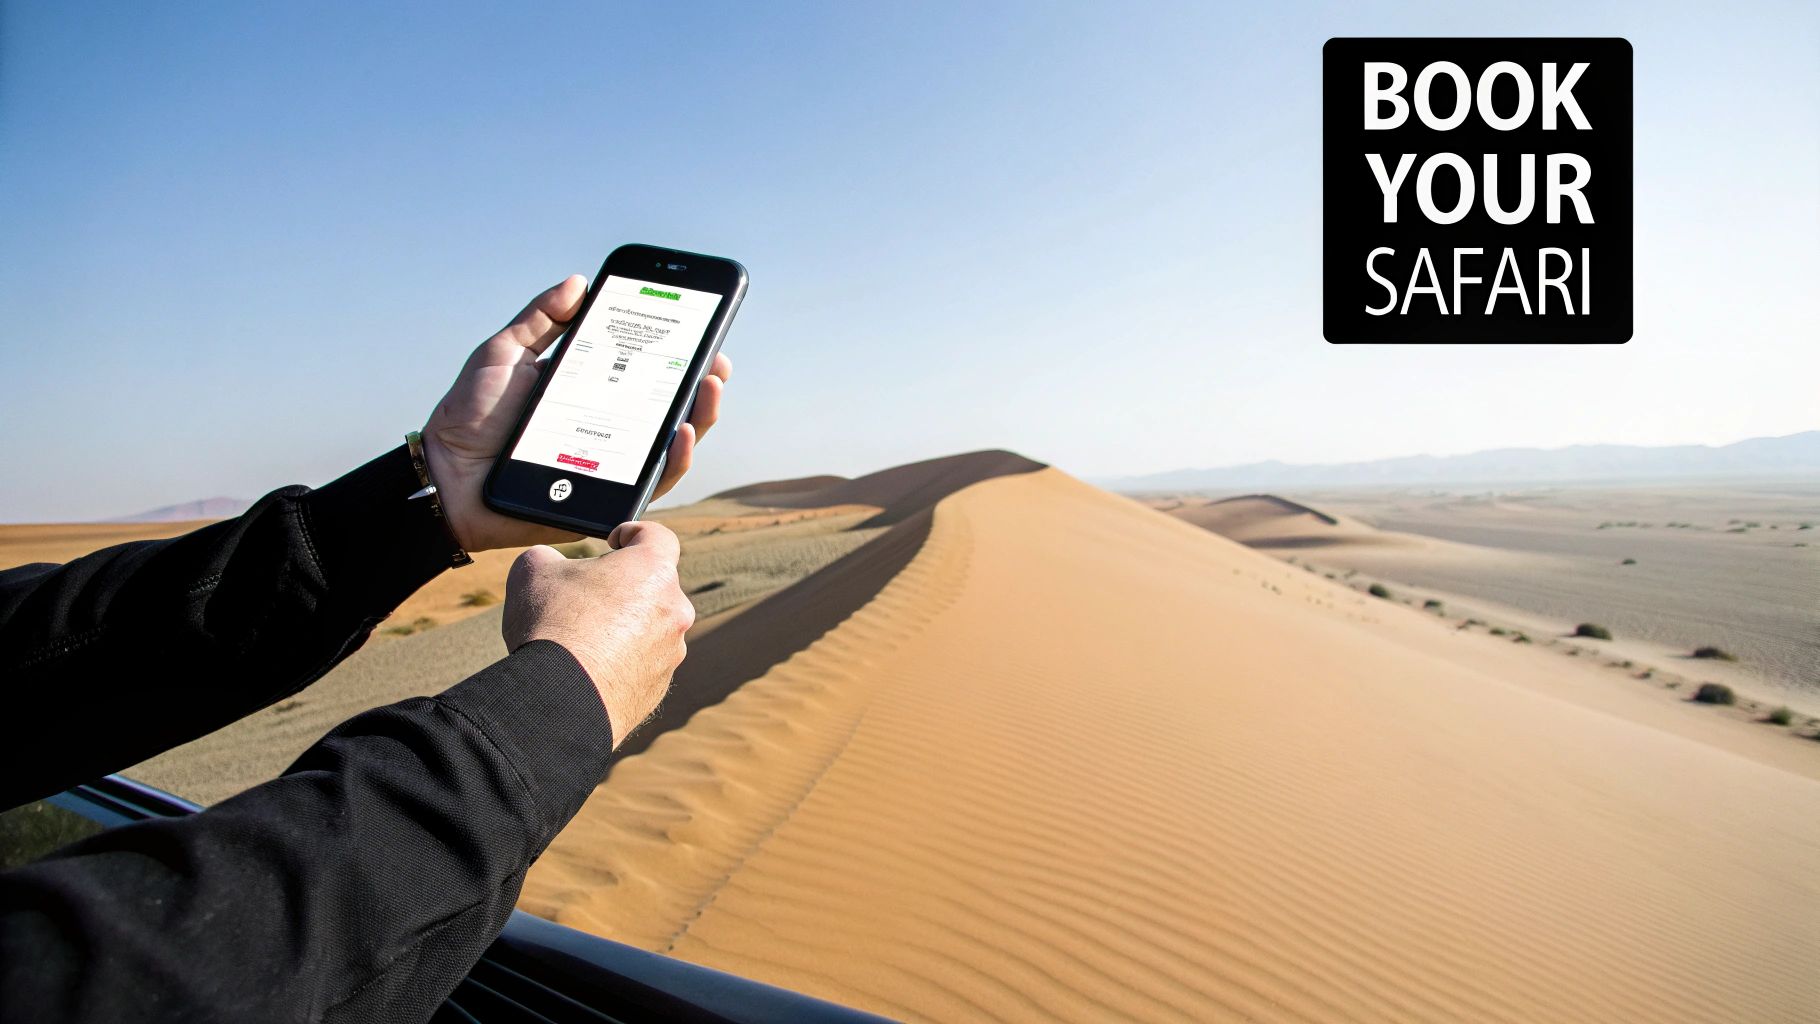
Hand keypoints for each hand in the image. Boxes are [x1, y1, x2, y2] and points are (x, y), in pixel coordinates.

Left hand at [422, 275, 732, 551]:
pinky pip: (652, 484)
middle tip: (717, 361)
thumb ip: (541, 319)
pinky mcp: (606, 499)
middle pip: (671, 409)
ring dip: (701, 417)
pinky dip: (674, 460)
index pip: (646, 372)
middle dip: (703, 384)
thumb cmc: (470, 416)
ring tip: (709, 390)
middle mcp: (608, 429)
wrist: (443, 475)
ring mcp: (611, 464)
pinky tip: (682, 434)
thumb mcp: (505, 353)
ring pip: (673, 447)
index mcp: (590, 392)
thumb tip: (580, 281)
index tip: (702, 328)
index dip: (679, 354)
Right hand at [500, 522, 693, 743]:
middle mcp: (673, 609)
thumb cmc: (551, 625)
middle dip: (623, 587)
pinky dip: (622, 661)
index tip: (614, 542)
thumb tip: (552, 565)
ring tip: (582, 639)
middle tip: (586, 597)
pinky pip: (642, 664)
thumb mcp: (533, 569)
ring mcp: (671, 651)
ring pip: (650, 628)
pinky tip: (588, 669)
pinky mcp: (659, 686)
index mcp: (652, 569)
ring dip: (625, 627)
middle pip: (653, 586)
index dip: (633, 533)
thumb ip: (551, 556)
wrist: (559, 699)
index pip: (658, 536)